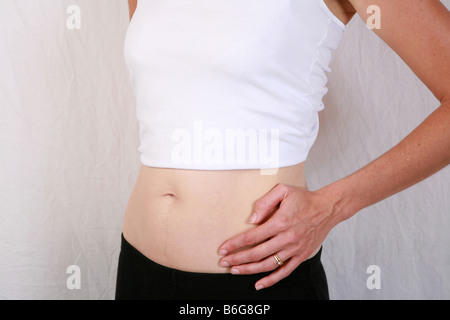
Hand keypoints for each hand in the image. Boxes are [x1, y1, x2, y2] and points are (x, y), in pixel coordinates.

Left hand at [218, 183, 339, 289]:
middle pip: (257, 253)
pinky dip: (271, 280)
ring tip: (235, 271)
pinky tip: (259, 284)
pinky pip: (285, 271)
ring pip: (268, 264)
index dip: (235, 244)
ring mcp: (295, 249)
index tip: (223, 249)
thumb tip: (252, 220)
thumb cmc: (304, 198)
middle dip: (237, 259)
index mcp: (280, 222)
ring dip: (250, 270)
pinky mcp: (302, 255)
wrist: (327, 208)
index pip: (252, 237)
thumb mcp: (283, 190)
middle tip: (224, 262)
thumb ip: (265, 202)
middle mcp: (287, 238)